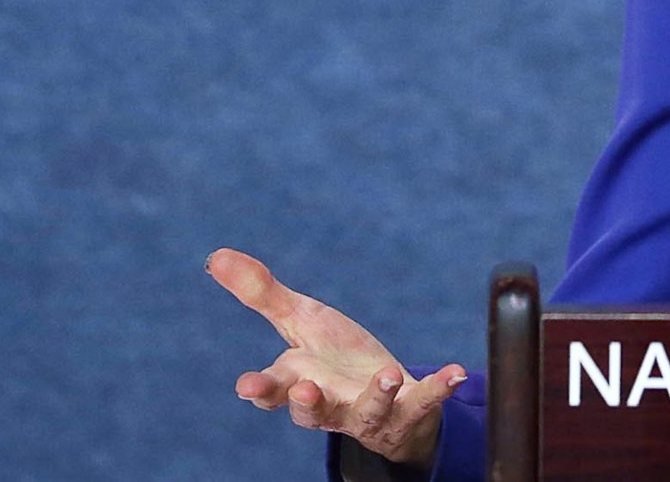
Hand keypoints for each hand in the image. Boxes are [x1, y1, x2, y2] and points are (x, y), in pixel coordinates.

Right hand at [209, 247, 464, 469]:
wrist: (384, 393)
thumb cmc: (333, 358)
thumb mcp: (300, 321)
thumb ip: (261, 294)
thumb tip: (215, 255)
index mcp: (298, 383)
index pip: (272, 391)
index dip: (260, 389)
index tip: (247, 384)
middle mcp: (330, 405)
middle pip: (312, 412)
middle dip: (307, 403)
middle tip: (306, 387)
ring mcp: (369, 413)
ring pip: (368, 412)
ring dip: (376, 395)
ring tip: (388, 373)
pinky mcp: (406, 412)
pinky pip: (422, 404)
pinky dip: (438, 390)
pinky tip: (455, 373)